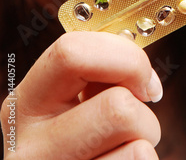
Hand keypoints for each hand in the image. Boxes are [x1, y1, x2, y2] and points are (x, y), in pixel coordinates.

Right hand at [1, 32, 161, 158]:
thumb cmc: (77, 141)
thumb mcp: (68, 102)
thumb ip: (92, 75)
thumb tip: (136, 60)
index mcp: (27, 103)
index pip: (71, 53)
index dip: (123, 56)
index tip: (142, 76)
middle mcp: (30, 146)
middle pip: (116, 106)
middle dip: (140, 107)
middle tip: (140, 115)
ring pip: (137, 142)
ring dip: (145, 138)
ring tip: (122, 144)